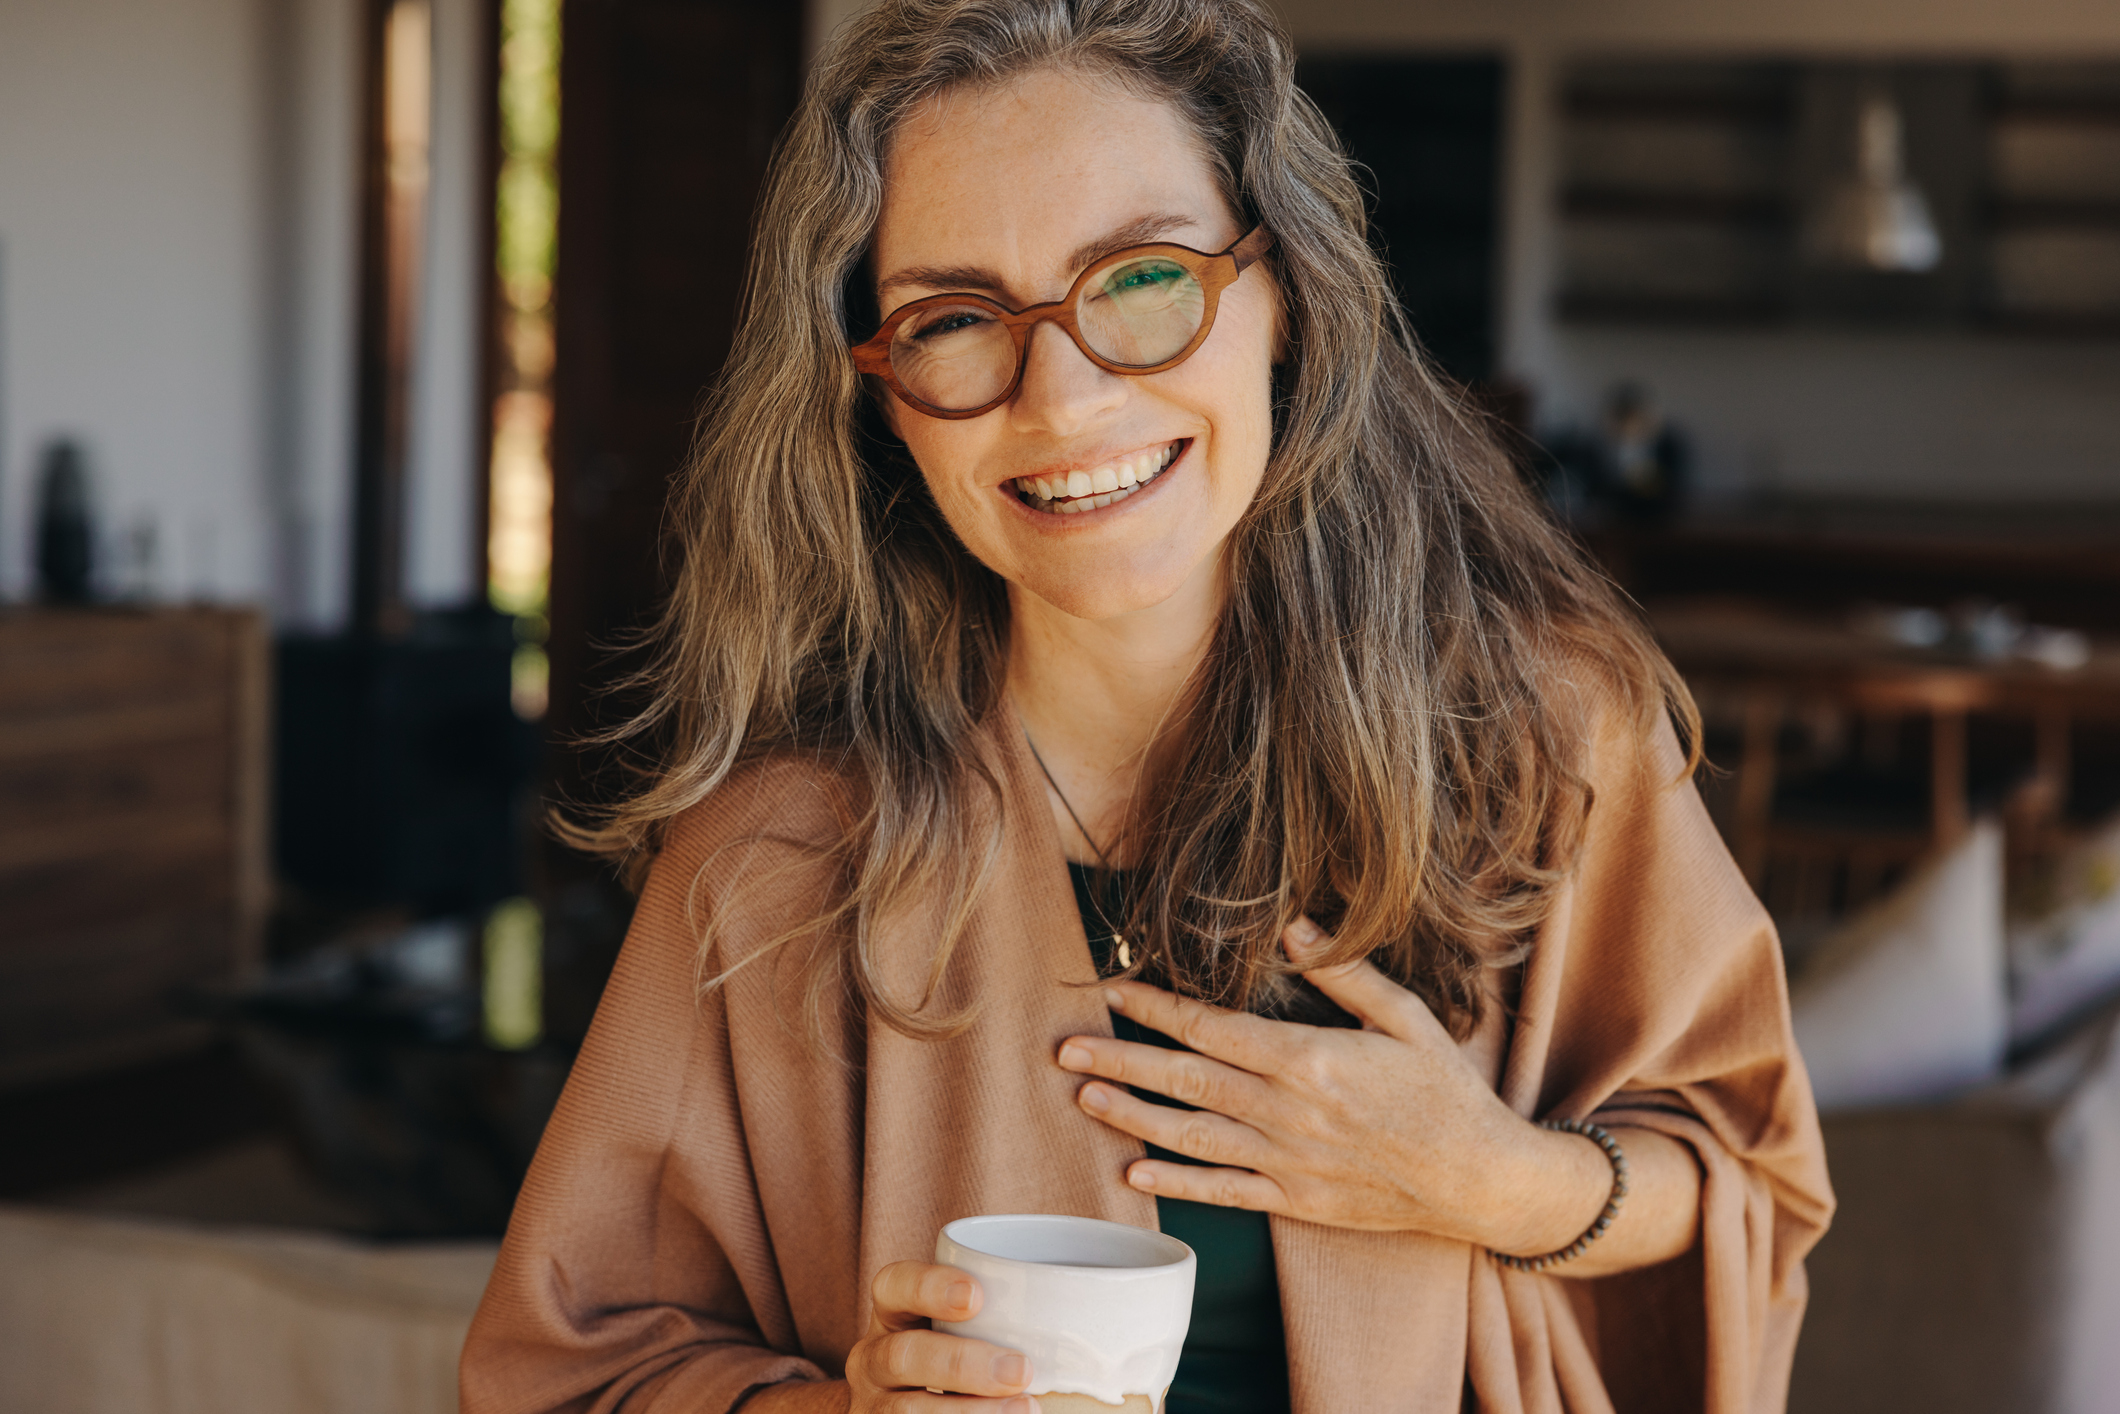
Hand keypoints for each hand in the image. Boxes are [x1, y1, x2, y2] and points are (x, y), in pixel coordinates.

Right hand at [842, 1261, 1038, 1412]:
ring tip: (1028, 1413)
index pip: (893, 1285)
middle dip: (962, 1364)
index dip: (928, 1287)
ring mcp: (874, 1409)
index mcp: (892, 1315)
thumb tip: (1123, 1295)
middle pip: (902, 1356)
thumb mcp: (967, 1331)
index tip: (977, 1295)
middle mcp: (872, 1360)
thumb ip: (1014, 1313)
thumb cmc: (962, 1360)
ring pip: (905, 1413)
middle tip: (1023, 1371)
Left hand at [1055, 918, 1608, 1256]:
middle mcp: (1288, 1112)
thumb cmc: (1445, 1089)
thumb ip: (1343, 972)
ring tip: (1084, 1099)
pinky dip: (1177, 1184)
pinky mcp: (1296, 1202)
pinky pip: (1225, 1192)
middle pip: (1186, 1081)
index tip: (1113, 989)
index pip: (1212, 1028)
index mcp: (1309, 1059)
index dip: (1156, 1008)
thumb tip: (1290, 927)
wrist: (1480, 1179)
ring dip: (1133, 1117)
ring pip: (1192, 1137)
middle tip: (1064, 1051)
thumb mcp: (1405, 1015)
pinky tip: (1135, 1173)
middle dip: (1120, 1062)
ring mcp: (1288, 1162)